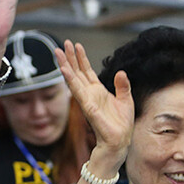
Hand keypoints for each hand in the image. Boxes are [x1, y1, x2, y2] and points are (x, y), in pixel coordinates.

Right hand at [55, 41, 132, 166]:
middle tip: (63, 43)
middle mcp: (90, 93)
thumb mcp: (126, 99)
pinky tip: (64, 69)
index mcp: (98, 91)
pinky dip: (70, 79)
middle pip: (77, 71)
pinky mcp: (88, 106)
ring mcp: (87, 99)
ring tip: (57, 51)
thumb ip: (122, 85)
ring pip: (73, 78)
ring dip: (65, 64)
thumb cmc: (121, 124)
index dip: (81, 58)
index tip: (76, 45)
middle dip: (69, 57)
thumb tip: (121, 72)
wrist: (120, 140)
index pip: (86, 71)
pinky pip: (77, 90)